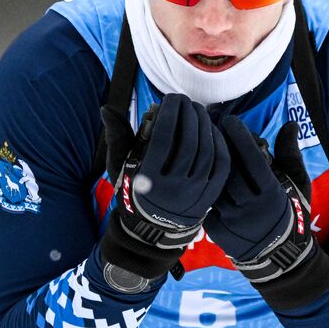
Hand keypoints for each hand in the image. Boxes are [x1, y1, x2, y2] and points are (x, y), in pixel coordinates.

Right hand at [98, 93, 230, 283]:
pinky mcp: (209, 196)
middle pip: (187, 142)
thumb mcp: (120, 167)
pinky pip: (221, 165)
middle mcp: (171, 188)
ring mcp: (193, 193)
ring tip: (198, 110)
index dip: (169, 113)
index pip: (162, 137)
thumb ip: (118, 136)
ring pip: (206, 151)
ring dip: (204, 125)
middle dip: (188, 114)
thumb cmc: (134, 189)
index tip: (170, 98)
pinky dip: (218, 143)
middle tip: (186, 100)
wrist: (152, 229)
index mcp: (147, 179)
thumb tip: (107, 108)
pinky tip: (212, 128)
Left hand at [205, 116, 316, 285]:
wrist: (277, 255)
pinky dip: (201, 185)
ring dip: (206, 162)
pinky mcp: (216, 231)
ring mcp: (231, 221)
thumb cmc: (289, 211)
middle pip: (228, 169)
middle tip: (209, 124)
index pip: (253, 159)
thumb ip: (291, 153)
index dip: (240, 137)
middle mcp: (250, 208)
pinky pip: (205, 201)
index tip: (230, 119)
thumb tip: (290, 123)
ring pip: (213, 184)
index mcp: (271, 194)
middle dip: (218, 144)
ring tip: (200, 143)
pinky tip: (195, 169)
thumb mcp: (297, 183)